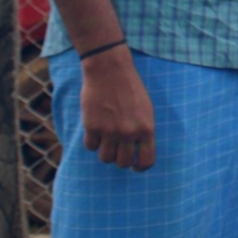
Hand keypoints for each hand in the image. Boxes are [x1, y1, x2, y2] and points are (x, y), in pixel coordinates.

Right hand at [79, 46, 154, 170]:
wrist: (110, 71)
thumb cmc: (130, 89)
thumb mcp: (146, 110)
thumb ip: (143, 131)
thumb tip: (138, 153)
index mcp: (146, 129)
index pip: (146, 161)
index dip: (140, 166)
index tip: (135, 165)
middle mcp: (129, 132)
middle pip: (123, 163)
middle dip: (120, 159)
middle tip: (117, 150)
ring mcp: (109, 131)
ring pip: (105, 158)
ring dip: (105, 152)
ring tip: (106, 139)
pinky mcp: (92, 126)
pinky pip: (90, 146)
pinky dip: (92, 141)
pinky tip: (95, 130)